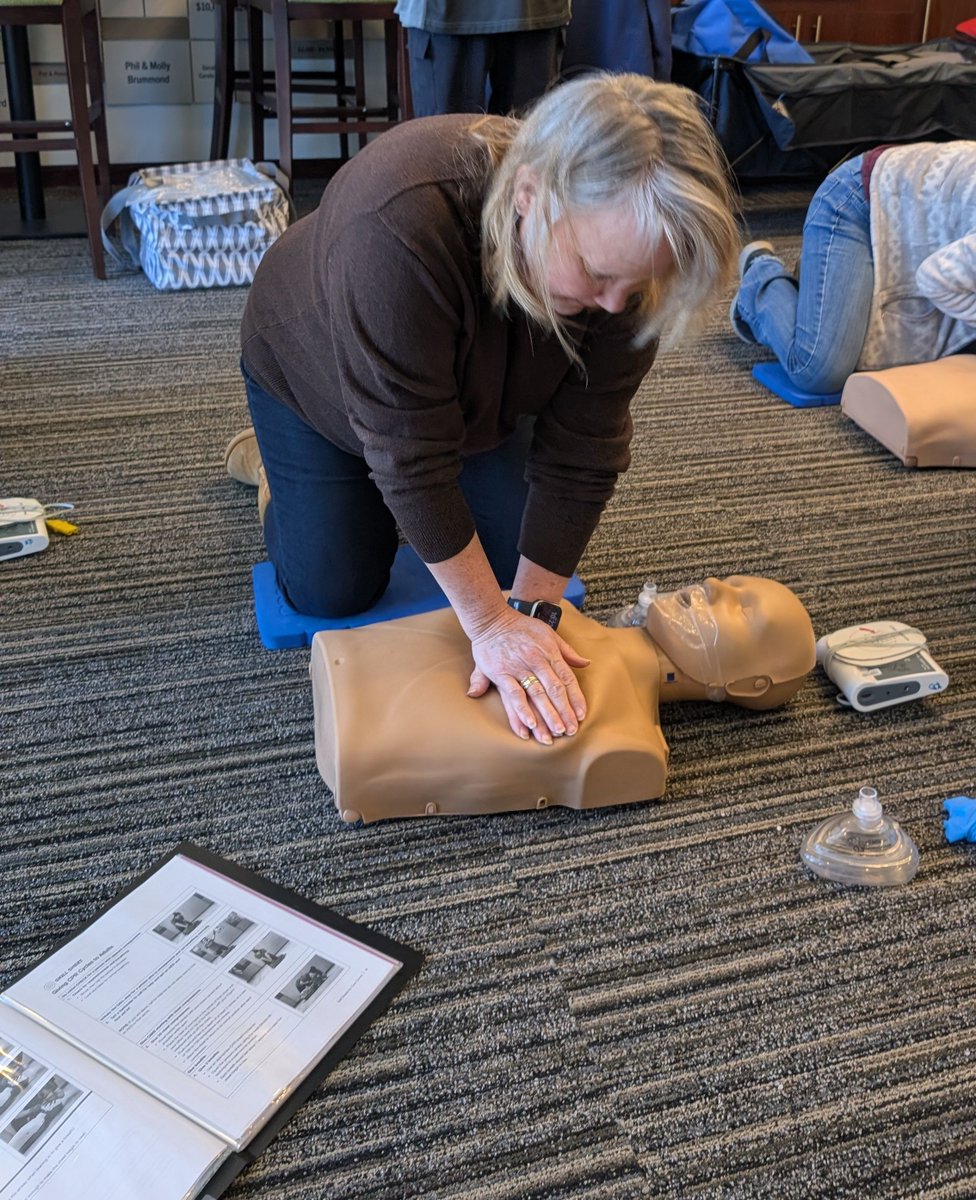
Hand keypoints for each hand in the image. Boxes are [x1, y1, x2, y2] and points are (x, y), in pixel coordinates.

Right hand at [467, 609, 588, 743]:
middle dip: (564, 712)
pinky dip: (522, 710)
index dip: (575, 698)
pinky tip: (530, 725)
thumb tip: (586, 663)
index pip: (567, 679)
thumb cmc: (522, 627)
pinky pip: (514, 694)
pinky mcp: (501, 673)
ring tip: (554, 733)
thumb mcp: (549, 634)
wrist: (492, 619)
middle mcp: (537, 661)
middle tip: (570, 731)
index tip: (580, 715)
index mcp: (550, 653)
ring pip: (537, 695)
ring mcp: (519, 668)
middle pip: (555, 690)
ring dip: (547, 715)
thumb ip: (567, 652)